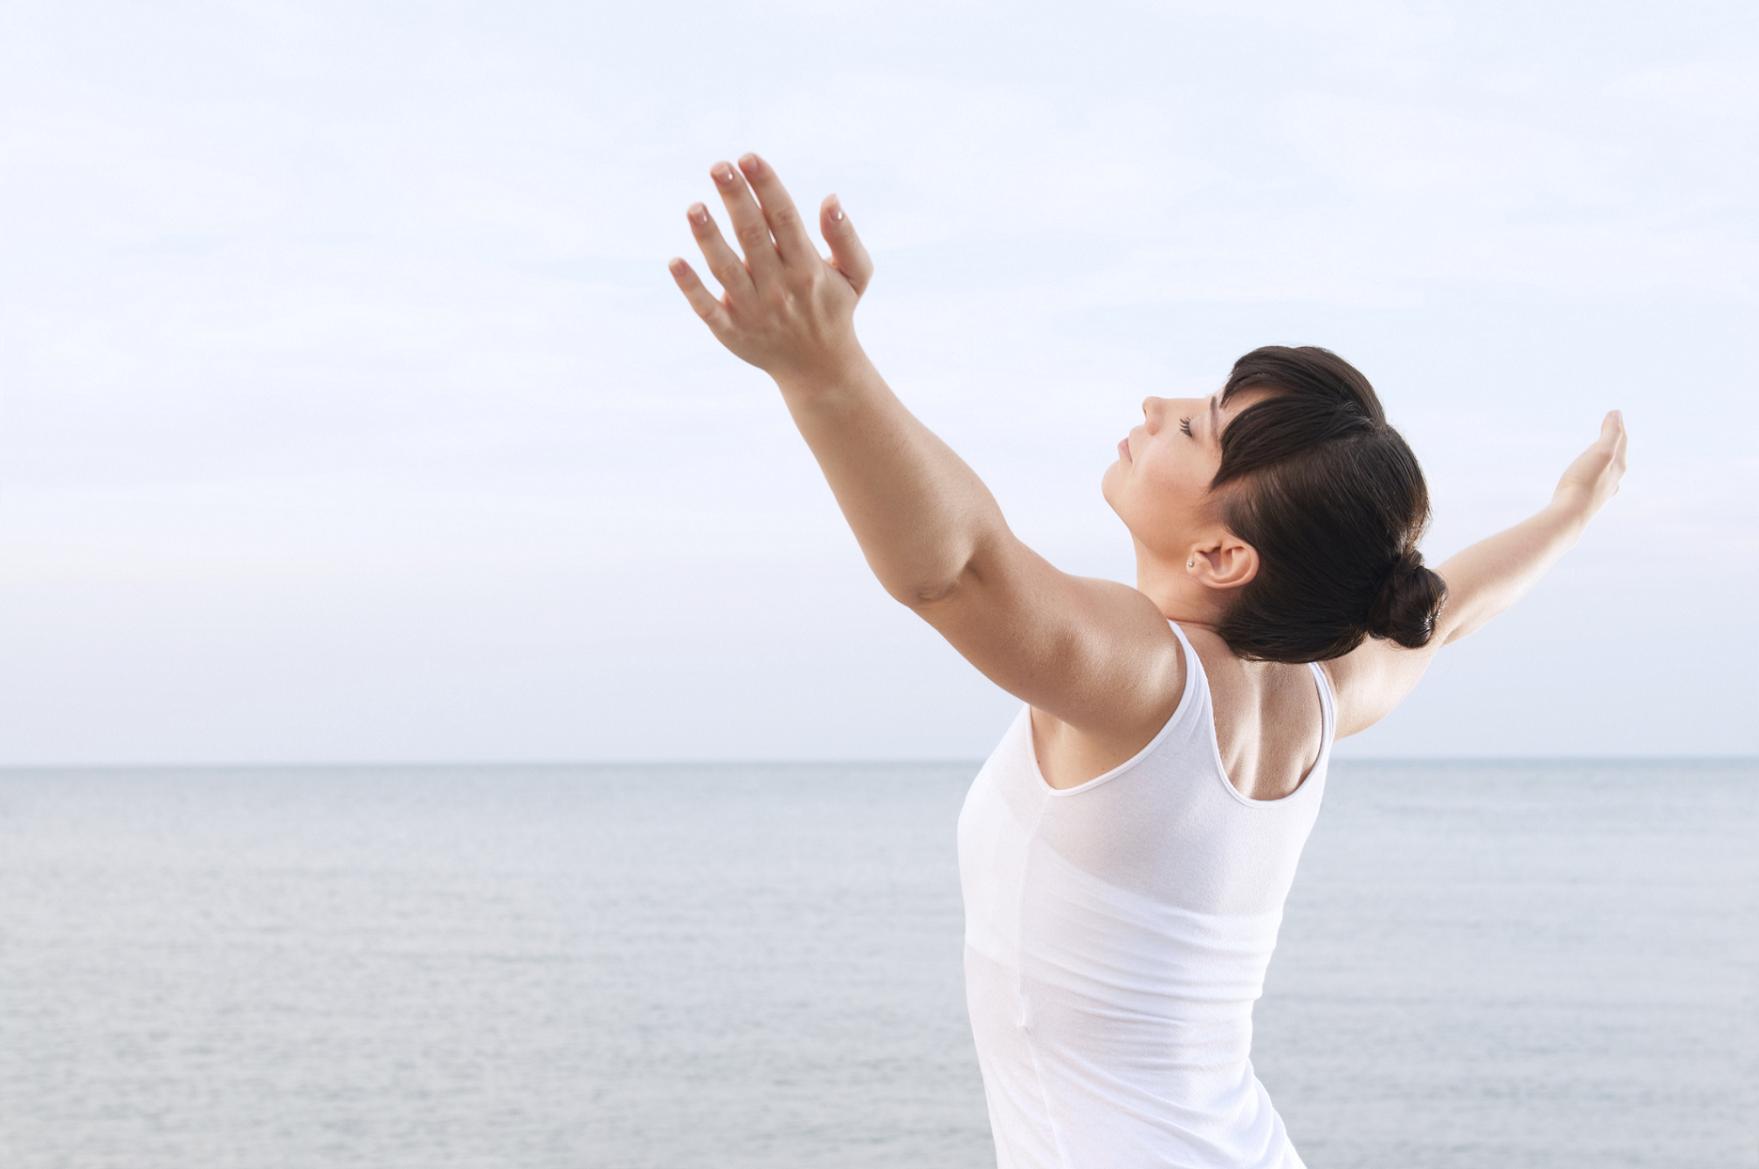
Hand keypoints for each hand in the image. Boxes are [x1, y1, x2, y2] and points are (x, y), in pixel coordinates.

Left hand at [668, 152, 874, 385]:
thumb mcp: (855, 275)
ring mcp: (753, 310)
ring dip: (709, 238)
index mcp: (807, 267)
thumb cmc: (833, 308)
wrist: (819, 368)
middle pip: (753, 236)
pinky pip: (707, 308)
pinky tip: (675, 262)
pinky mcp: (732, 331)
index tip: (749, 158)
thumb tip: (831, 198)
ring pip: (727, 270)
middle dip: (736, 200)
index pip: (784, 219)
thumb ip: (845, 237)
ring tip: (695, 207)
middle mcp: (779, 286)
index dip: (767, 187)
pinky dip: (691, 288)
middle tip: (718, 166)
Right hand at [1551, 409, 1627, 519]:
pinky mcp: (1588, 502)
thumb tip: (1616, 413)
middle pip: (1618, 456)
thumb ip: (1611, 433)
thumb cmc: (1583, 482)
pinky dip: (1596, 475)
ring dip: (1607, 461)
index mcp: (1619, 466)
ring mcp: (1601, 492)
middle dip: (1616, 442)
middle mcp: (1614, 480)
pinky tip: (1591, 482)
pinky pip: (1596, 484)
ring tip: (1604, 456)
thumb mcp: (1600, 452)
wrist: (1570, 515)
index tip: (1613, 413)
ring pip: (1609, 472)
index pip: (1621, 440)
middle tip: (1612, 430)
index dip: (1617, 425)